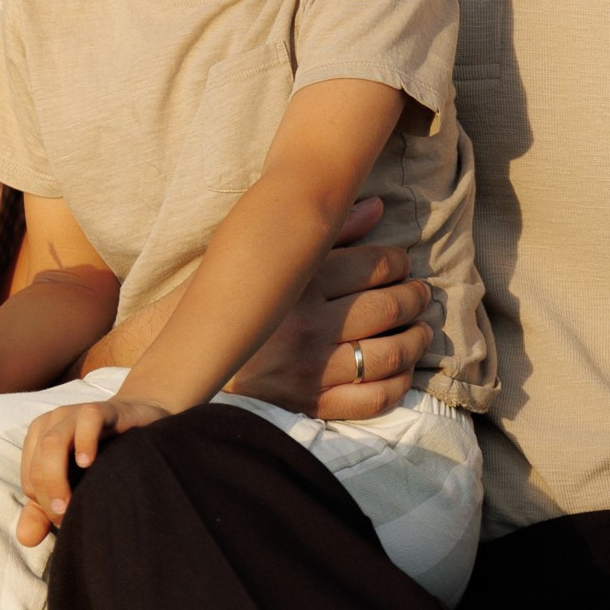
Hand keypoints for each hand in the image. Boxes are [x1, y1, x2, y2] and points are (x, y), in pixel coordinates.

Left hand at [16, 396, 167, 544]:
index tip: (65, 520)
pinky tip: (88, 462)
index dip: (43, 505)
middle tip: (67, 519)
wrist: (138, 421)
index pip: (30, 479)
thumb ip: (44, 511)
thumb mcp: (71, 484)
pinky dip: (84, 441)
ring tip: (69, 503)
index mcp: (38, 439)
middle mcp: (52, 423)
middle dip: (49, 496)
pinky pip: (87, 419)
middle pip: (37, 464)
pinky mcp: (103, 409)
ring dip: (56, 478)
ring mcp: (75, 413)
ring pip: (53, 442)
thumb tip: (24, 539)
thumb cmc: (101, 456)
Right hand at [227, 195, 431, 419]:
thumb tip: (378, 206)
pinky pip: (373, 399)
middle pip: (387, 308)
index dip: (399, 263)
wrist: (187, 353)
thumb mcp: (270, 257)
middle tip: (420, 294)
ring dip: (416, 340)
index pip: (375, 267)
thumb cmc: (233, 296)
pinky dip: (399, 384)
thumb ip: (328, 234)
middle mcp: (306, 325)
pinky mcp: (309, 404)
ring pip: (388, 354)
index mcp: (298, 283)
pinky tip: (403, 370)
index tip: (402, 264)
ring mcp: (309, 369)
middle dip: (414, 298)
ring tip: (421, 330)